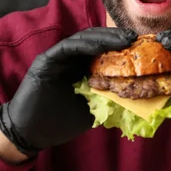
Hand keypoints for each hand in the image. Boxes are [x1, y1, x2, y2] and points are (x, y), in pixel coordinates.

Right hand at [0, 27, 137, 156]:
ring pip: (83, 39)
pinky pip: (68, 47)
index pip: (103, 49)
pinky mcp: (46, 60)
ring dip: (104, 37)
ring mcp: (57, 58)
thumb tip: (134, 94)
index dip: (120, 45)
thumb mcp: (92, 110)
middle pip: (95, 39)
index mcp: (81, 68)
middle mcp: (70, 59)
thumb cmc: (59, 124)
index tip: (140, 45)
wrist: (31, 134)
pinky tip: (101, 45)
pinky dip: (85, 45)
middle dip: (115, 36)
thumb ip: (107, 99)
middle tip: (134, 36)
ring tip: (122, 38)